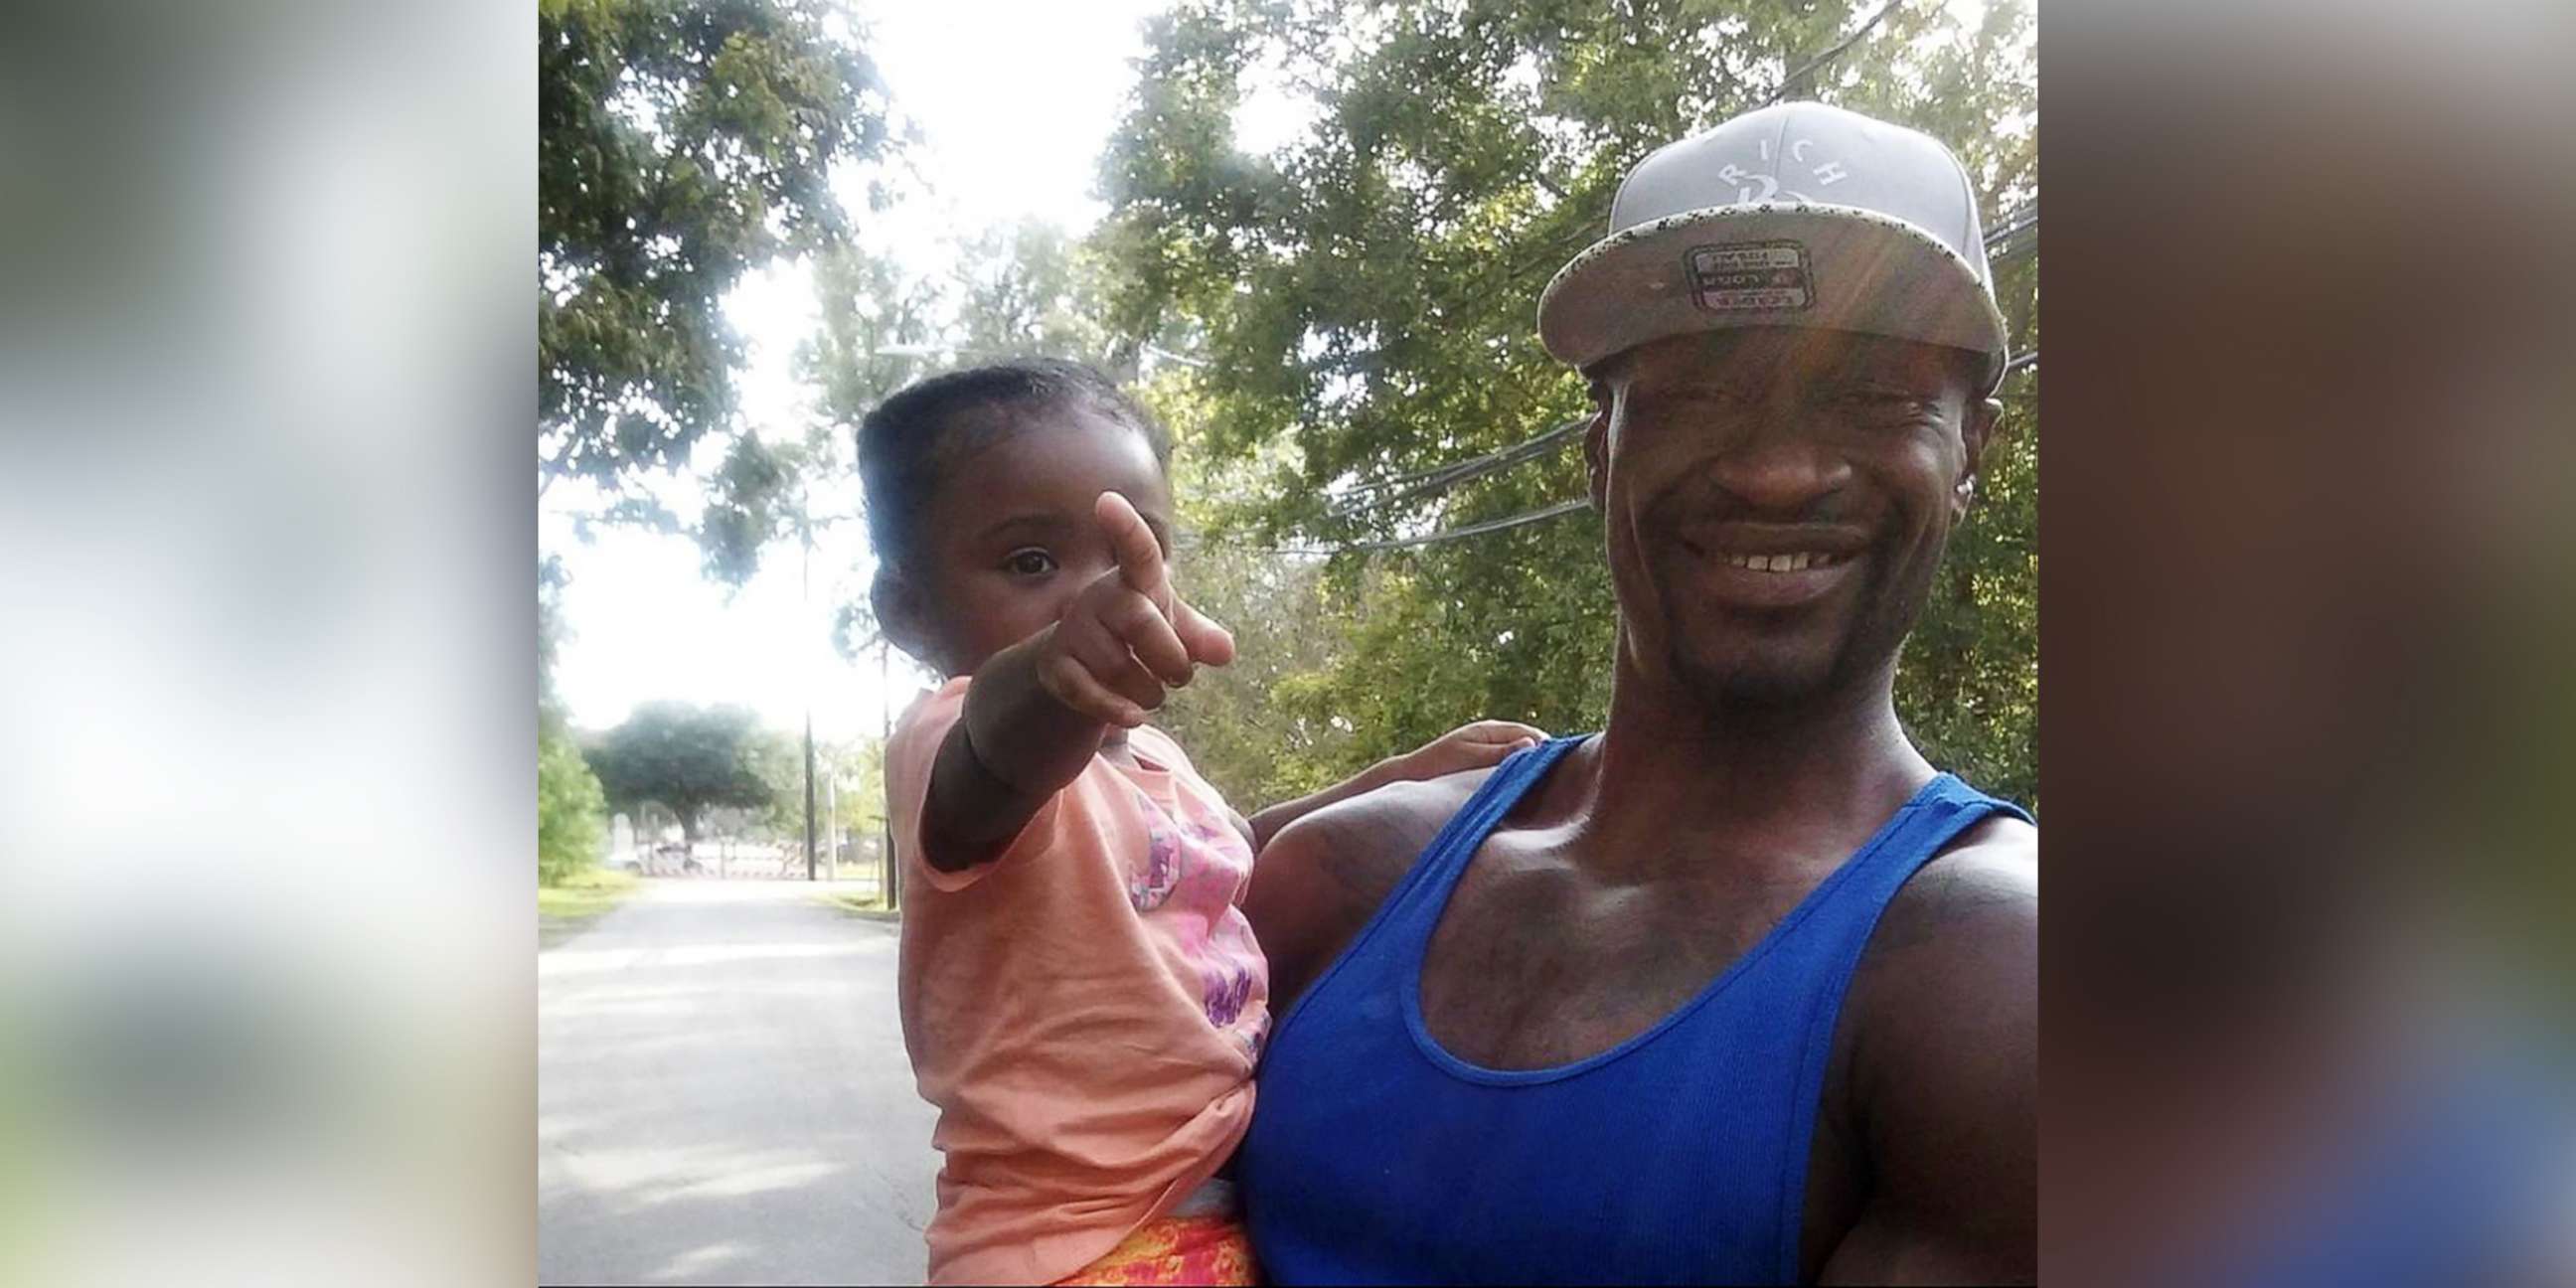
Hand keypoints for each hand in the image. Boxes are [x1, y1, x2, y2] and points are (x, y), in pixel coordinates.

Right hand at [1031, 491, 1236, 728]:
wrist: (1082, 664)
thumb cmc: (1138, 634)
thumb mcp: (1175, 629)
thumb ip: (1200, 636)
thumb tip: (1224, 651)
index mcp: (1134, 581)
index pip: (1136, 552)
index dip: (1125, 528)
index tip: (1106, 501)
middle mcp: (1100, 598)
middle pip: (1142, 623)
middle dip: (1172, 659)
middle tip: (1179, 677)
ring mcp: (1074, 630)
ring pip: (1120, 666)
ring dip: (1148, 692)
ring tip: (1150, 692)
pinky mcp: (1056, 666)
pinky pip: (1088, 692)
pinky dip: (1116, 709)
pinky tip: (1132, 715)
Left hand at [1388, 719, 1549, 781]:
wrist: (1412, 777)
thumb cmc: (1438, 766)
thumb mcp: (1471, 759)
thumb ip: (1501, 753)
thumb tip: (1532, 745)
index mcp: (1492, 729)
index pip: (1533, 734)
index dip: (1548, 750)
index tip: (1563, 769)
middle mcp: (1493, 736)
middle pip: (1530, 745)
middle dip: (1543, 761)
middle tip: (1558, 783)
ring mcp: (1489, 750)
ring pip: (1521, 759)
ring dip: (1531, 771)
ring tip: (1545, 791)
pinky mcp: (1484, 765)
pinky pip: (1510, 769)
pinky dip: (1519, 777)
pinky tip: (1524, 794)